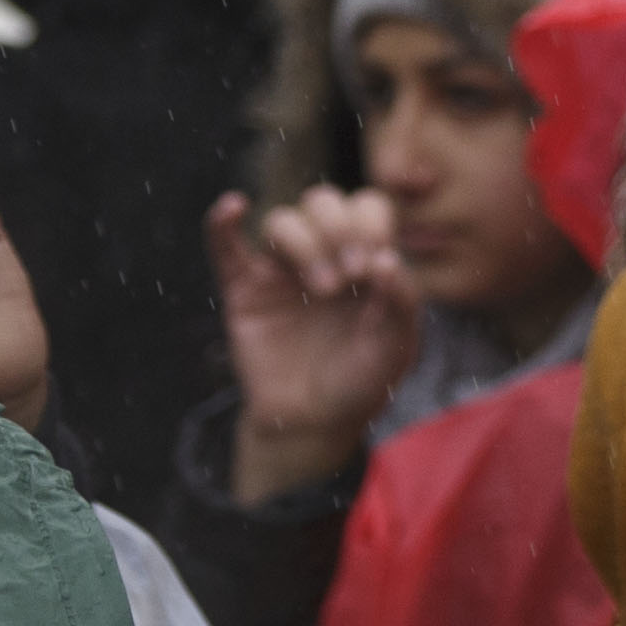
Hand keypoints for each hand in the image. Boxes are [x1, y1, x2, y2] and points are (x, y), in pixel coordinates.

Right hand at [208, 186, 422, 502]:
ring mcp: (281, 270)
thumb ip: (403, 302)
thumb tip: (387, 259)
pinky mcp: (244, 290)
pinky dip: (222, 223)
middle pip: (322, 202)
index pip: (366, 207)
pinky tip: (234, 206)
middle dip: (339, 228)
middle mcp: (323, 253)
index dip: (370, 223)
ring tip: (321, 288)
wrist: (314, 423)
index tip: (374, 265)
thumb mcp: (396, 346)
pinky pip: (226, 247)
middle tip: (351, 276)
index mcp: (363, 256)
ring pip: (282, 222)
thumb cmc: (360, 382)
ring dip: (305, 244)